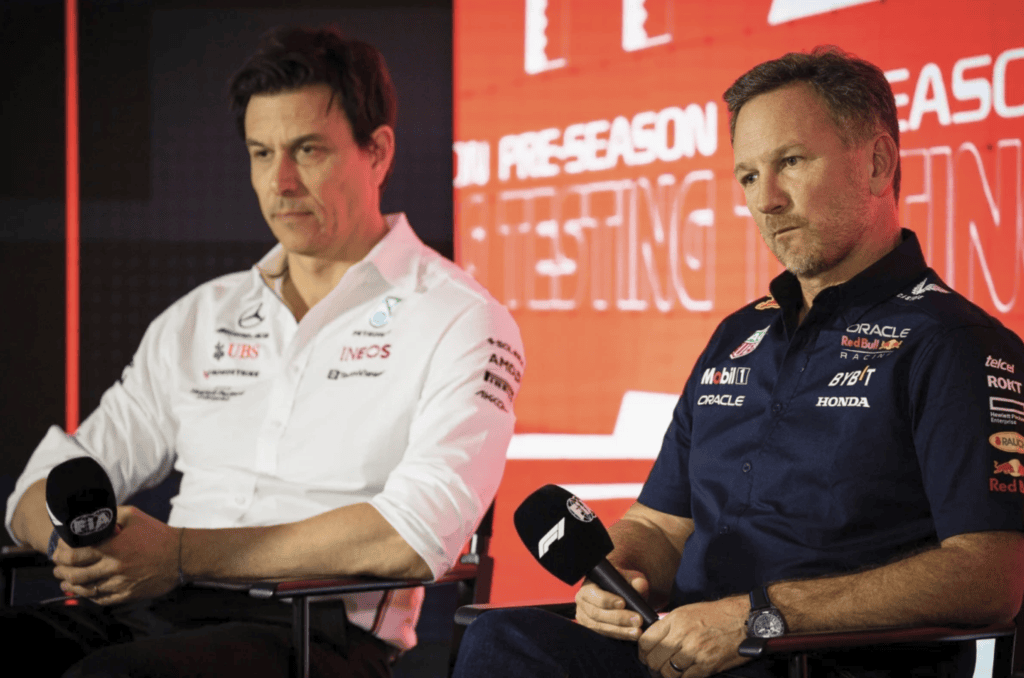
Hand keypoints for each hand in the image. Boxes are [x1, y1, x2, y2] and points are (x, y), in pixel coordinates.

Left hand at [52, 505, 180, 604]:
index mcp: (113, 547)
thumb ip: (110, 514)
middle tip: (57, 569)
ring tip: (65, 582)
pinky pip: (102, 600)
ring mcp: (121, 583)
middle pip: (76, 575)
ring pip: (86, 590)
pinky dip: (89, 597)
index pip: (75, 555)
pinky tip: (85, 592)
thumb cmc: (157, 534)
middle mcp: (114, 567)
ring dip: (71, 587)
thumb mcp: (134, 516)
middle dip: (61, 572)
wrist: (181, 555)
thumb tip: (90, 515)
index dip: (61, 556)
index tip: (57, 554)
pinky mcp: (128, 595)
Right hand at [574, 567, 650, 640]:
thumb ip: (635, 581)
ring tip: (637, 632)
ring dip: (620, 631)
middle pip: (596, 614)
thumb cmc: (622, 586)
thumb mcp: (629, 580)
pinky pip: (603, 636)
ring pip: (599, 627)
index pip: (594, 594)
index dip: (607, 600)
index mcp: (588, 587)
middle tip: (637, 620)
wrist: (620, 597)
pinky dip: (618, 637)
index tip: (623, 603)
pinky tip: (631, 636)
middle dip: (618, 618)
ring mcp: (584, 619)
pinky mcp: (591, 631)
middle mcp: (582, 603)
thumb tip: (640, 585)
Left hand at [638, 596, 748, 677]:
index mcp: (675, 619)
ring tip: (670, 674)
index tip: (645, 657)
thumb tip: (655, 639)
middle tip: (657, 669)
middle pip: (653, 659)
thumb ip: (670, 625)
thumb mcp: (688, 611)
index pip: (646, 641)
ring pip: (667, 673)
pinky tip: (685, 675)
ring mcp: (694, 651)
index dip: (642, 653)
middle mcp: (682, 634)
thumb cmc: (718, 615)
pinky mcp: (707, 665)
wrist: (745, 619)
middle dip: (652, 667)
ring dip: (666, 676)